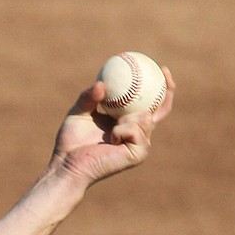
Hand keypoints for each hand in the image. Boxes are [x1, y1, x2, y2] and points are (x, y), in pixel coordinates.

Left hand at [48, 66, 175, 186]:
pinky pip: (137, 130)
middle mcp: (136, 134)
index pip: (148, 105)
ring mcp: (140, 144)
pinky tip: (111, 139)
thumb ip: (89, 97)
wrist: (67, 165)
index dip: (159, 88)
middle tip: (162, 72)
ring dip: (128, 117)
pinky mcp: (138, 154)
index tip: (161, 69)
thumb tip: (101, 83)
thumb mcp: (78, 113)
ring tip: (113, 125)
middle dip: (167, 92)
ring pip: (146, 117)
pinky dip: (122, 129)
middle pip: (161, 110)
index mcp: (126, 124)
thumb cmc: (70, 143)